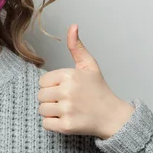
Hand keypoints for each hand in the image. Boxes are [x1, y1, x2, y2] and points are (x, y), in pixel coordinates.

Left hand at [38, 24, 134, 138]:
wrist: (112, 116)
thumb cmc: (98, 89)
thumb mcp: (90, 65)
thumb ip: (77, 47)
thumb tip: (73, 26)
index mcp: (70, 75)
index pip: (42, 81)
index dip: (52, 85)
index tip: (65, 88)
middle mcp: (67, 91)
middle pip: (40, 96)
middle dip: (51, 98)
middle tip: (67, 100)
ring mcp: (67, 109)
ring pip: (42, 110)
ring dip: (51, 111)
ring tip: (67, 109)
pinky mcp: (67, 126)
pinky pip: (45, 124)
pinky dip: (53, 124)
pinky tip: (66, 119)